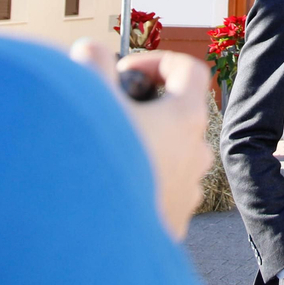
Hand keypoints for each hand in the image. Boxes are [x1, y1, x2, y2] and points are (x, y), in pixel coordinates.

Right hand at [71, 39, 212, 240]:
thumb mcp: (90, 98)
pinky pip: (165, 193)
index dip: (158, 61)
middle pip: (182, 116)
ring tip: (109, 152)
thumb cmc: (94, 159)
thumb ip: (92, 66)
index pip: (190, 70)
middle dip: (150, 109)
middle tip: (112, 114)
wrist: (88, 235)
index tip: (125, 71)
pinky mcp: (173, 223)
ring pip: (176, 157)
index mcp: (185, 117)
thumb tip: (90, 49)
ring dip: (148, 148)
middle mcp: (196, 153)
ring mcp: (188, 191)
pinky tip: (109, 187)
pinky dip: (144, 183)